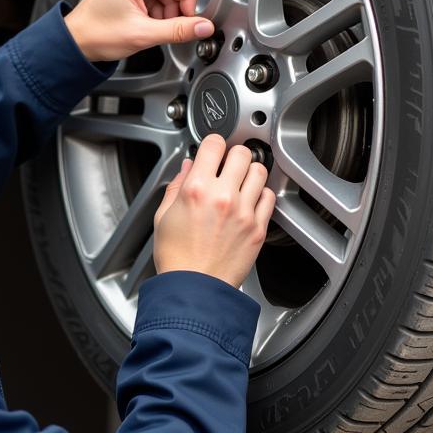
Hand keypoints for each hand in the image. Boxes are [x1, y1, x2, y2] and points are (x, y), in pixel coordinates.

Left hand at [64, 0, 214, 62]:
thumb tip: (203, 26)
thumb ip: (177, 30)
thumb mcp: (142, 34)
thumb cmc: (95, 34)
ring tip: (160, 26)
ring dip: (169, 7)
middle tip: (178, 22)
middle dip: (178, 1)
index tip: (190, 11)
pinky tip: (153, 22)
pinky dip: (160, 8)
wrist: (76, 43)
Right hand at [152, 134, 275, 289]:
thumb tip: (186, 168)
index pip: (213, 144)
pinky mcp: (258, 227)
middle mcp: (223, 196)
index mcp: (196, 190)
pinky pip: (269, 197)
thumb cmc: (176, 258)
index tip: (211, 150)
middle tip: (226, 166)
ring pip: (259, 171)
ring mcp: (243, 212)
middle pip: (241, 153)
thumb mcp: (162, 217)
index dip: (212, 144)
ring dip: (249, 172)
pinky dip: (260, 194)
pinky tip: (248, 201)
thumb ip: (176, 187)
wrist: (194, 289)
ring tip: (239, 182)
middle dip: (233, 155)